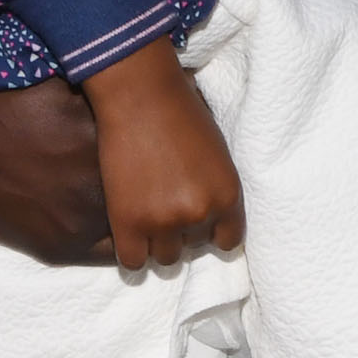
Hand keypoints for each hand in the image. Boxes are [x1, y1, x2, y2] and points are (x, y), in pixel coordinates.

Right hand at [81, 43, 246, 271]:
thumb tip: (210, 212)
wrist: (139, 95)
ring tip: (147, 214)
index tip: (198, 222)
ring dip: (157, 241)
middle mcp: (200, 214)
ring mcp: (163, 222)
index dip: (212, 232)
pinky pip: (133, 262)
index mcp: (229, 195)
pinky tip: (129, 231)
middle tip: (165, 205)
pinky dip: (132, 251)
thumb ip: (216, 186)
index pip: (229, 241)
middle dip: (182, 231)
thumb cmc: (180, 111)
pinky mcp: (128, 223)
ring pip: (165, 258)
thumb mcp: (217, 151)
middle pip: (194, 247)